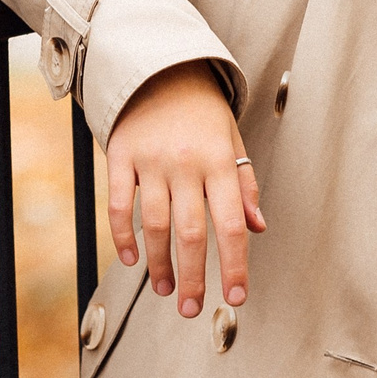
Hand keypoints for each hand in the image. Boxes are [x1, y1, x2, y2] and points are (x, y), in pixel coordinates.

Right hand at [104, 60, 265, 316]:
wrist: (162, 69)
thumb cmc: (202, 112)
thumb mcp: (233, 140)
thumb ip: (244, 184)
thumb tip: (257, 227)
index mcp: (220, 159)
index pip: (231, 222)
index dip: (234, 263)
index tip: (236, 296)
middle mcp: (187, 162)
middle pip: (191, 231)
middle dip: (194, 276)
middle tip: (193, 309)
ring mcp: (152, 160)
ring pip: (154, 224)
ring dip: (159, 264)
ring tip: (166, 289)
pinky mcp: (122, 157)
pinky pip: (119, 204)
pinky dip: (124, 236)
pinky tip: (132, 260)